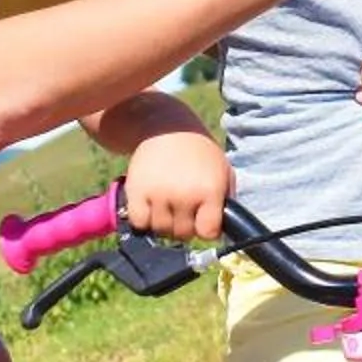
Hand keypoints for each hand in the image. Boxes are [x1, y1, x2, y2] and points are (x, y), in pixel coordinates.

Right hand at [123, 128, 230, 242]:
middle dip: (185, 224)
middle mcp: (185, 194)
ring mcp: (159, 194)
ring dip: (164, 222)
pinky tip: (150, 205)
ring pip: (161, 230)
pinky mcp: (136, 191)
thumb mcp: (222, 170)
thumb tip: (222, 228)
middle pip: (184, 234)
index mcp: (210, 190)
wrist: (167, 128)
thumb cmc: (198, 152)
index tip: (203, 218)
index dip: (206, 228)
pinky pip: (139, 223)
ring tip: (167, 203)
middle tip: (183, 206)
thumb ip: (225, 200)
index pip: (208, 232)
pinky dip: (143, 219)